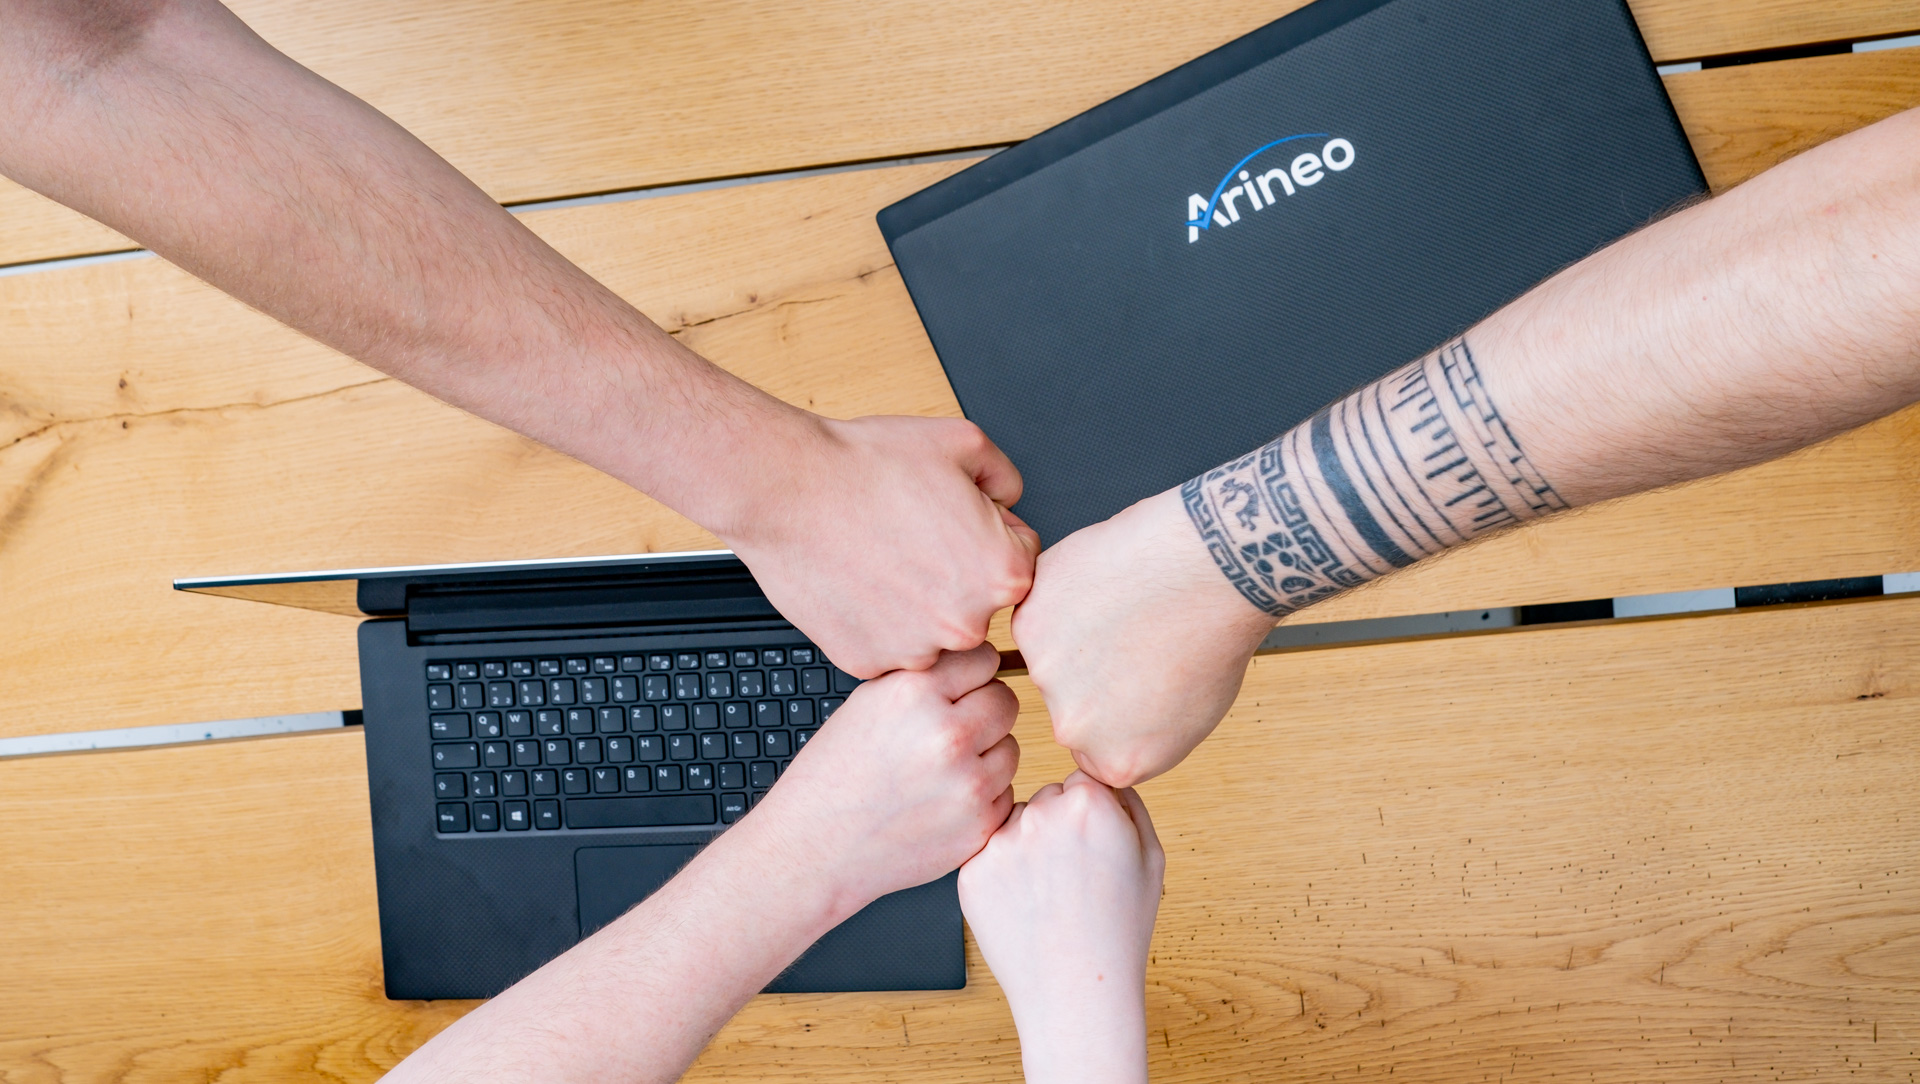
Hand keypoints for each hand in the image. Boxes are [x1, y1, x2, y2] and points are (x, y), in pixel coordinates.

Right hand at [721, 415, 1040, 678]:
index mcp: (1004, 575)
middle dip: (952, 570)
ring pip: (930, 628)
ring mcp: (914, 652)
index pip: (1018, 558)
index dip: (983, 530)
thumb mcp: (964, 442)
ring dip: (914, 601)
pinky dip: (875, 620)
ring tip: (880, 555)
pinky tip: (857, 581)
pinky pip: (886, 645)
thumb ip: (1007, 478)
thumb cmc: (866, 466)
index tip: (947, 520)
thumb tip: (1010, 503)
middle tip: (909, 535)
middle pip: (976, 601)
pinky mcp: (867, 662)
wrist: (787, 487)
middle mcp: (967, 625)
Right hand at [744, 643, 1020, 916]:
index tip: (957, 691)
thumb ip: (925, 680)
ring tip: (939, 772)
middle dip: (982, 713)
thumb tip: (977, 662)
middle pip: (1005, 701)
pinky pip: (1005, 793)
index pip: (985, 658)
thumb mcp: (867, 704)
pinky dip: (982, 798)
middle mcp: (946, 734)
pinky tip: (941, 803)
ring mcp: (967, 783)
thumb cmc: (834, 778)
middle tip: (948, 735)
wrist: (814, 848)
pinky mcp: (979, 824)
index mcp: (914, 693)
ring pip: (1010, 748)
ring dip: (986, 757)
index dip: (970, 675)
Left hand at [958, 772, 1164, 1083]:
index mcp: (1089, 803)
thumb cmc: (1120, 928)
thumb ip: (1127, 801)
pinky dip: (1001, 875)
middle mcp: (1039, 814)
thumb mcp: (1150, 857)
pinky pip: (988, 855)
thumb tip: (1100, 771)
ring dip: (1026, 848)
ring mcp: (1000, 843)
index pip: (1082, 780)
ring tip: (1049, 896)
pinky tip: (1024, 907)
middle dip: (1057, 827)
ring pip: (1013, 826)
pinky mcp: (970, 872)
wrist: (1077, 993)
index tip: (1096, 849)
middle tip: (1073, 878)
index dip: (1092, 816)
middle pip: (1045, 799)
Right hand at [1011, 487, 1277, 785]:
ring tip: (1123, 605)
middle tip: (1131, 635)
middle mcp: (1075, 728)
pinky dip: (1063, 594)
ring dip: (1075, 630)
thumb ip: (1143, 734)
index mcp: (1117, 761)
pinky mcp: (1030, 622)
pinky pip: (1040, 609)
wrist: (1205, 571)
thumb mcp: (1194, 715)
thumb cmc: (1214, 635)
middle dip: (1090, 670)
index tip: (1130, 680)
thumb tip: (1123, 722)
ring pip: (1050, 652)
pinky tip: (1103, 583)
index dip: (1113, 707)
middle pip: (1067, 701)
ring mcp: (1047, 674)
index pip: (1093, 748)